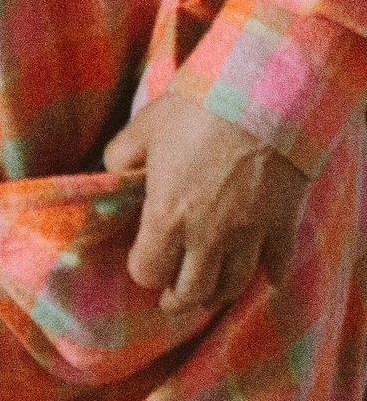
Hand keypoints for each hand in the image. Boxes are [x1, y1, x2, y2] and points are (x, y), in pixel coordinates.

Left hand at [105, 92, 308, 314]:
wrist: (264, 100)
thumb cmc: (196, 112)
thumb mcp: (142, 129)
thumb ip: (121, 158)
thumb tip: (116, 175)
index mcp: (167, 216)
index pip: (148, 271)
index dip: (143, 271)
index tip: (143, 263)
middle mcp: (208, 236)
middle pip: (193, 292)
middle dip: (178, 300)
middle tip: (172, 299)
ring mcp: (250, 234)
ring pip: (233, 285)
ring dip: (217, 294)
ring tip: (208, 293)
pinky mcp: (283, 225)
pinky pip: (277, 265)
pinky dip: (268, 276)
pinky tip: (263, 279)